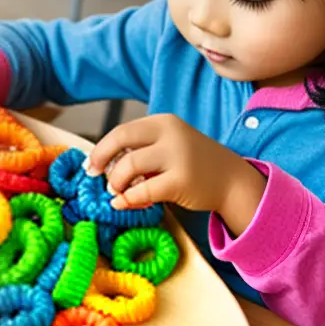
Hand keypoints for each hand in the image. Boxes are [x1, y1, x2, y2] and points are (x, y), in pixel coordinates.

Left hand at [87, 114, 267, 234]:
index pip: (122, 130)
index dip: (102, 148)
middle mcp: (170, 134)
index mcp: (163, 122)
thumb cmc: (193, 164)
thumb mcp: (169, 147)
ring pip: (129, 165)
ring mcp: (177, 156)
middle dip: (101, 159)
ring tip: (117, 192)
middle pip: (120, 139)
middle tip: (96, 176)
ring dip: (115, 181)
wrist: (232, 180)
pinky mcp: (181, 181)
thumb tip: (102, 166)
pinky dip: (128, 199)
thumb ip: (141, 150)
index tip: (92, 164)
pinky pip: (143, 190)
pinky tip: (124, 203)